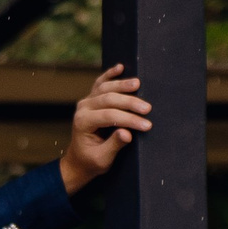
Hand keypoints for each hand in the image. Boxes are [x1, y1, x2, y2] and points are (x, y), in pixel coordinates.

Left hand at [60, 65, 152, 194]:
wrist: (79, 160)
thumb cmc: (91, 161)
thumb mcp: (103, 159)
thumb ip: (114, 145)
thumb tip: (127, 134)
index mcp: (83, 123)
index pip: (109, 116)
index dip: (129, 119)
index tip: (147, 125)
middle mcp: (83, 108)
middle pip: (108, 99)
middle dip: (130, 102)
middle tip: (148, 108)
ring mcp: (86, 101)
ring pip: (105, 88)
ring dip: (122, 84)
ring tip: (138, 83)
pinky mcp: (91, 99)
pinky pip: (100, 83)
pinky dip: (110, 74)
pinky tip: (120, 67)